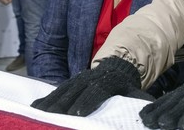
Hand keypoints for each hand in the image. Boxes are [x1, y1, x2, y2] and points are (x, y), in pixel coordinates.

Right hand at [32, 57, 150, 115]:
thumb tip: (149, 110)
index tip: (77, 113)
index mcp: (107, 82)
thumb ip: (138, 101)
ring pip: (63, 90)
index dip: (86, 102)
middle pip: (75, 92)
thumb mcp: (134, 91)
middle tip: (52, 118)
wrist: (118, 66)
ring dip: (51, 103)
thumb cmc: (125, 85)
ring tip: (40, 115)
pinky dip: (45, 99)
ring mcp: (78, 79)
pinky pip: (55, 90)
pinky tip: (34, 107)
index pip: (95, 92)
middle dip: (63, 105)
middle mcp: (90, 79)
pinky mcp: (69, 82)